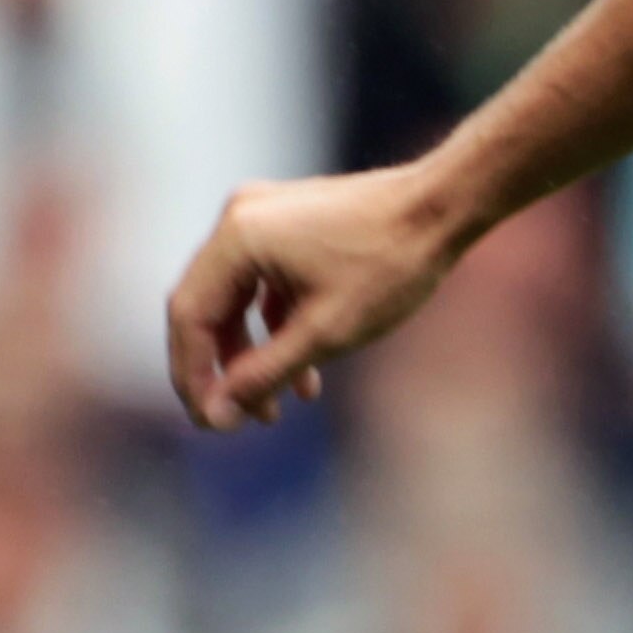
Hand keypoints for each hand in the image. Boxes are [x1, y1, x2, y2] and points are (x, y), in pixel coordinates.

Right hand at [164, 164, 465, 430]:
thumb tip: (217, 412)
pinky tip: (306, 374)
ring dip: (252, 355)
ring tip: (278, 410)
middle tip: (236, 422)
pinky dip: (276, 328)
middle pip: (206, 308)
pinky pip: (263, 285)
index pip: (189, 317)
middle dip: (221, 370)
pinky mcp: (288, 225)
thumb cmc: (391, 266)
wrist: (443, 208)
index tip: (212, 424)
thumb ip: (263, 374)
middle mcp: (239, 217)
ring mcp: (262, 216)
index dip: (193, 376)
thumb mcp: (325, 334)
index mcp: (238, 237)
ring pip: (236, 300)